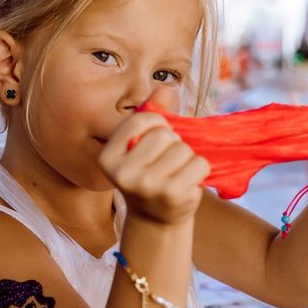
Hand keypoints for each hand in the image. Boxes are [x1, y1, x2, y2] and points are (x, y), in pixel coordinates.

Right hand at [99, 87, 209, 225]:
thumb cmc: (148, 174)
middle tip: (167, 161)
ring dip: (187, 157)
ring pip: (184, 149)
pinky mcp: (173, 196)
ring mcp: (148, 187)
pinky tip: (186, 183)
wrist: (155, 219)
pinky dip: (199, 169)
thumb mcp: (141, 146)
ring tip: (176, 172)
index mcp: (108, 158)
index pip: (138, 121)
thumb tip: (165, 88)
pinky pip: (199, 163)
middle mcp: (123, 174)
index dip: (156, 123)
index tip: (159, 134)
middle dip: (173, 143)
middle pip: (165, 135)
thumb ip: (151, 116)